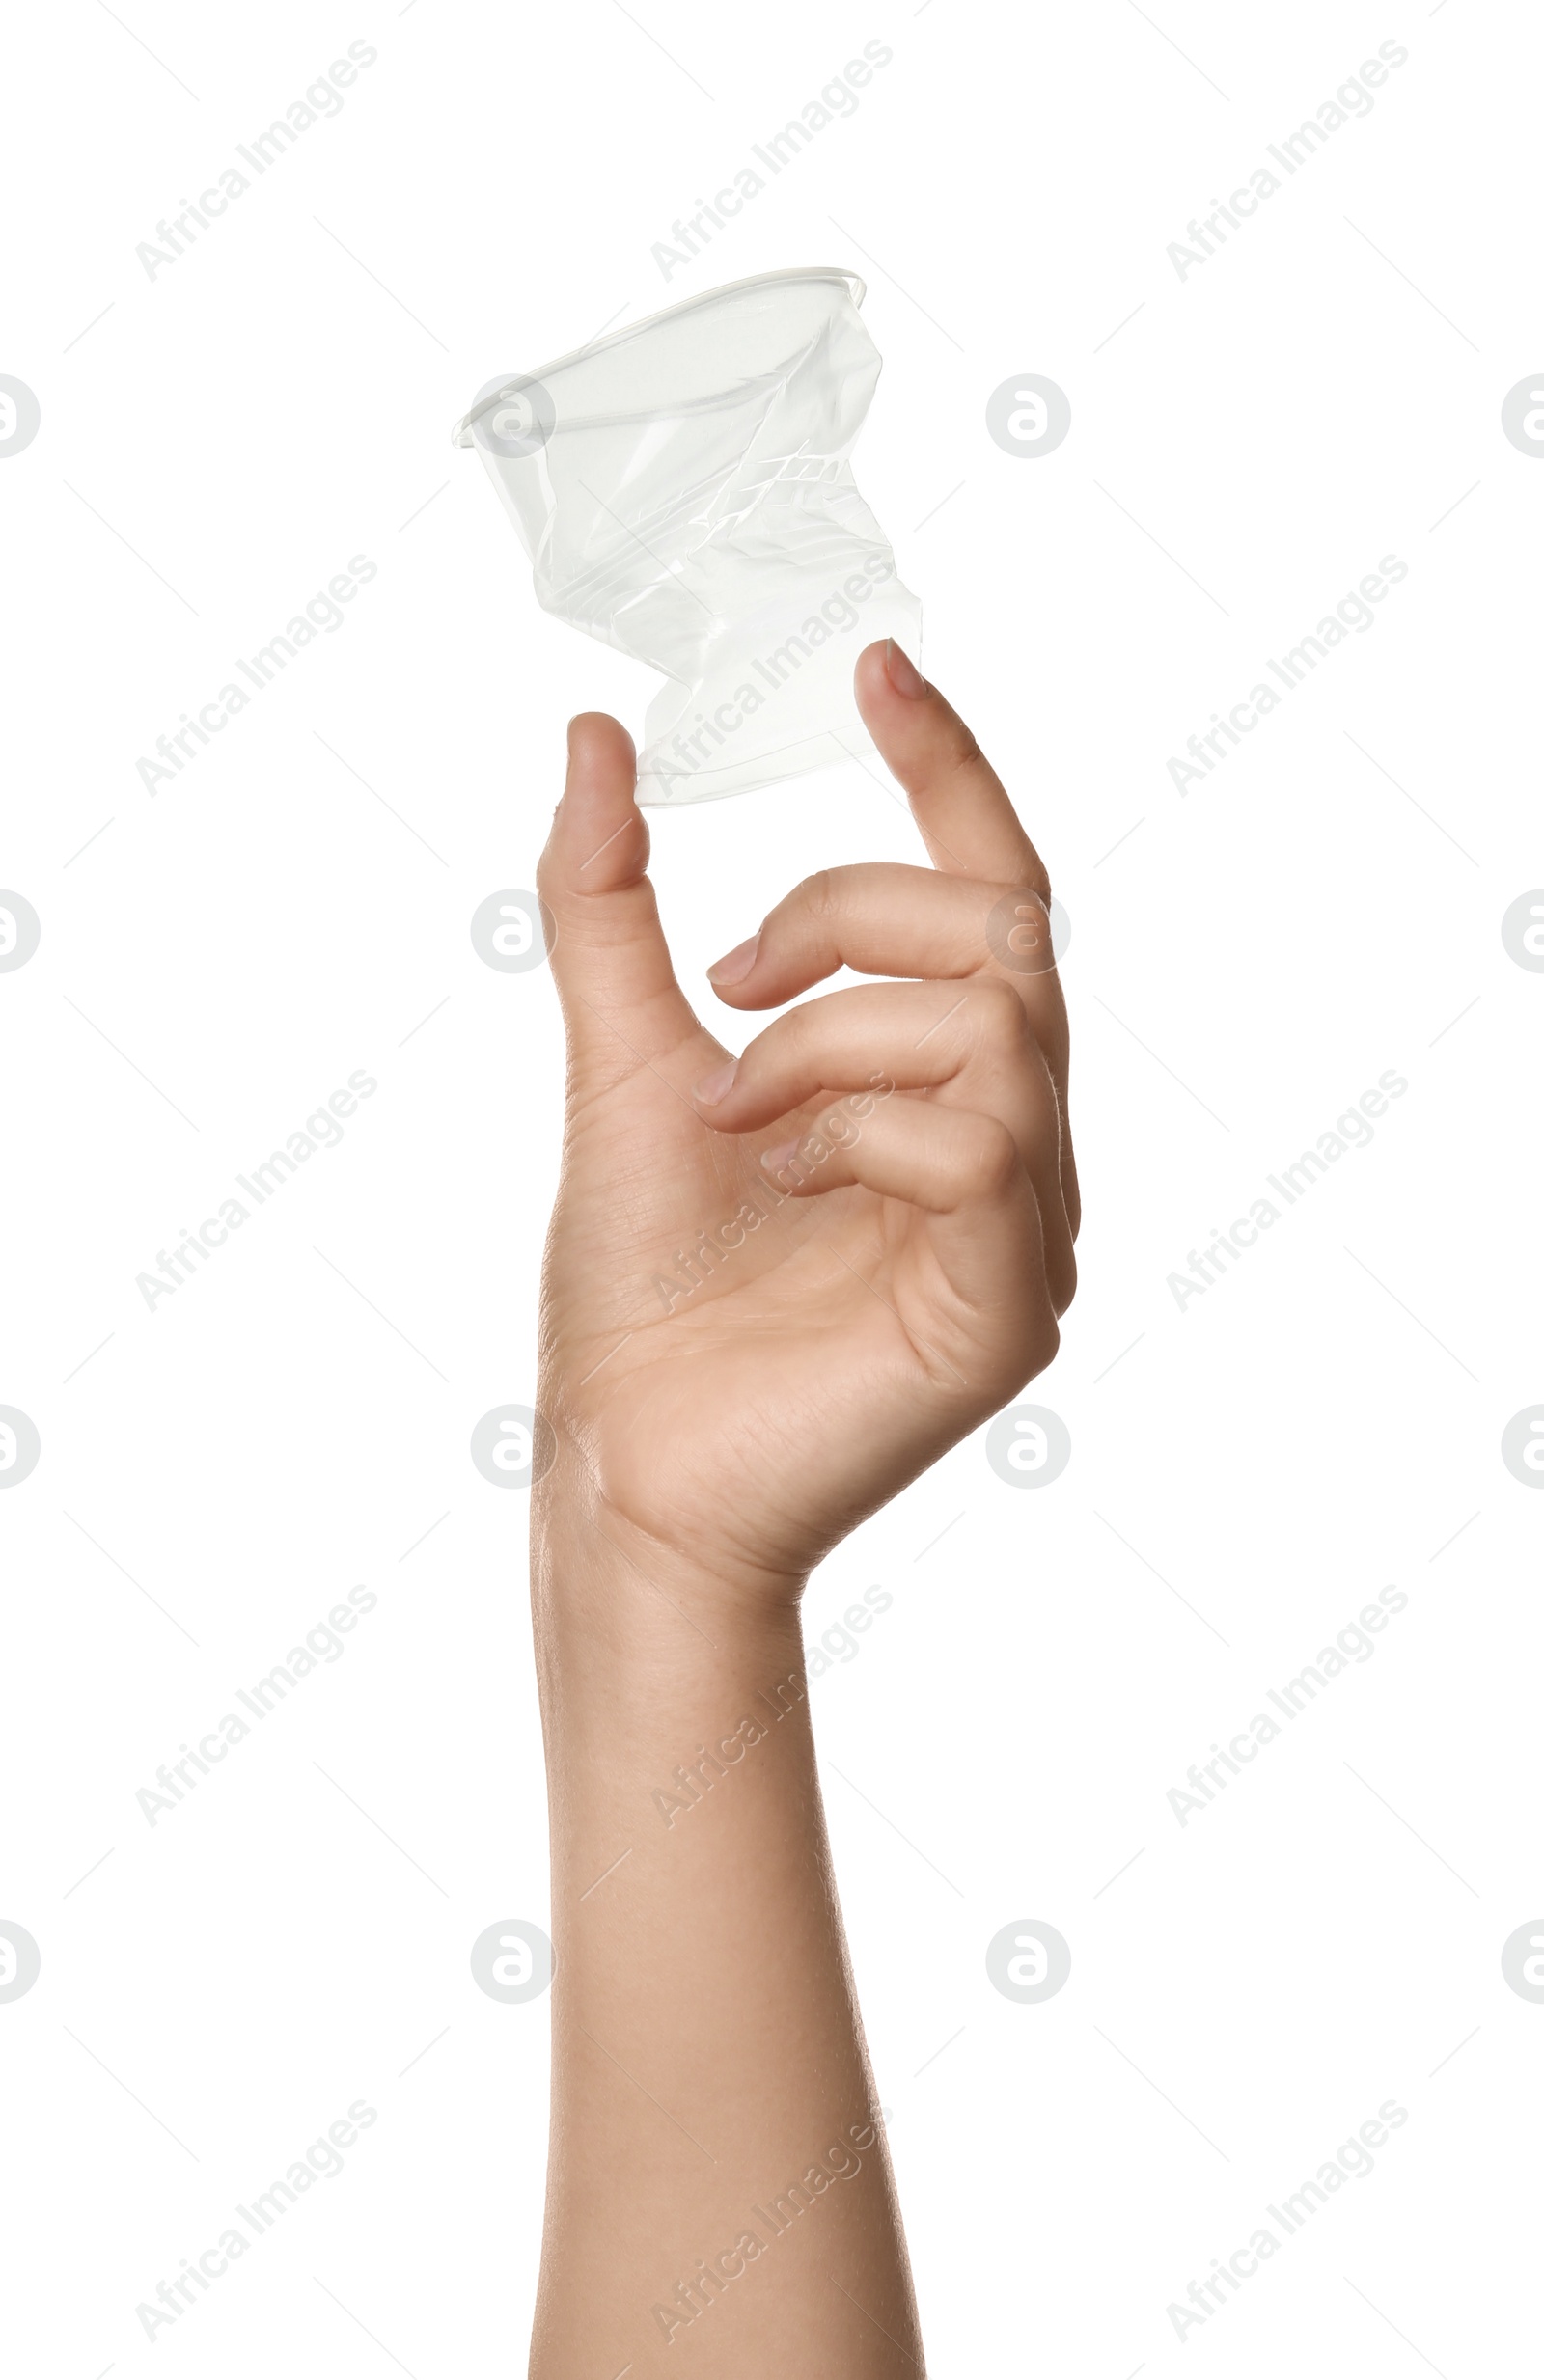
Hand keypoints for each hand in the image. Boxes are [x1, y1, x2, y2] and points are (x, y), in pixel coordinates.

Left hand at [533, 638, 1076, 1604]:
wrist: (622, 1465)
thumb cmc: (637, 1292)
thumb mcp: (622, 1060)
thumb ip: (610, 908)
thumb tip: (597, 742)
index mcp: (941, 1086)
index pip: (989, 895)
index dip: (950, 771)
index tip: (876, 666)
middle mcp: (1012, 1144)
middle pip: (1002, 931)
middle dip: (848, 912)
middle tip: (728, 984)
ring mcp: (1029, 1226)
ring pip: (997, 1022)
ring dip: (830, 1035)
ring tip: (732, 1114)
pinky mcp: (1014, 1303)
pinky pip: (982, 1139)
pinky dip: (859, 1126)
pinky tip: (782, 1177)